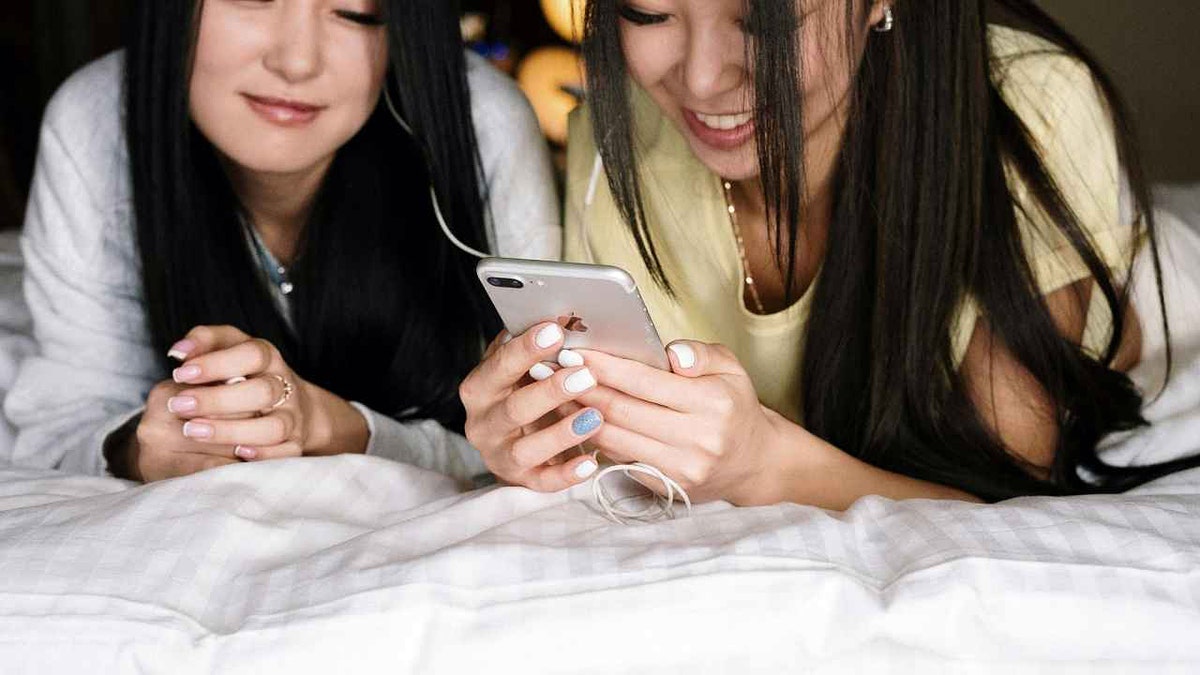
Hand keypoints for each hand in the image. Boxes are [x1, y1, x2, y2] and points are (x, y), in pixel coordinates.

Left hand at [137, 325, 366, 477]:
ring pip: (274, 427)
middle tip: (178, 406)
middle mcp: (283, 386)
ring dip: (232, 431)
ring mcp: (292, 417)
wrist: (289, 402)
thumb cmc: (246, 372)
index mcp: (268, 358)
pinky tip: (236, 454)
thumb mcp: (229, 347)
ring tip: (193, 431)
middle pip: (262, 392)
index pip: (252, 355)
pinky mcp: (294, 443)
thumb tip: (179, 351)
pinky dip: (263, 455)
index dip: (217, 363)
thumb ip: (205, 341)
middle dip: (217, 400)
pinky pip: (286, 453)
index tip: (181, 373)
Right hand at [460, 323, 606, 491]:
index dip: (526, 349)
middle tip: (584, 375)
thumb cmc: (519, 391)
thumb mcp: (519, 368)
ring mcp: (500, 455)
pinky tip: (590, 462)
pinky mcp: (521, 480)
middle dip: (550, 391)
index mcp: (480, 388)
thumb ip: (533, 345)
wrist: (507, 441)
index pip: (500, 366)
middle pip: (514, 408)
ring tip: (594, 417)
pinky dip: (567, 474)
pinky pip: (544, 482)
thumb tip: (565, 315)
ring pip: (527, 448)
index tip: (555, 331)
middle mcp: (483, 424)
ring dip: (561, 433)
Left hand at [575, 341, 794, 504]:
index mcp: (711, 402)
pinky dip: (596, 438)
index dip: (605, 366)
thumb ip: (700, 354)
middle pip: (622, 411)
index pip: (644, 381)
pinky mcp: (667, 486)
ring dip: (579, 415)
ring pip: (614, 438)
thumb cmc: (734, 407)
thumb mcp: (730, 368)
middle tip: (550, 369)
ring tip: (556, 392)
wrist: (754, 462)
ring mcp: (680, 468)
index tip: (574, 351)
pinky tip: (577, 420)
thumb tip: (669, 353)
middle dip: (582, 387)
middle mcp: (697, 439)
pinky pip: (621, 458)